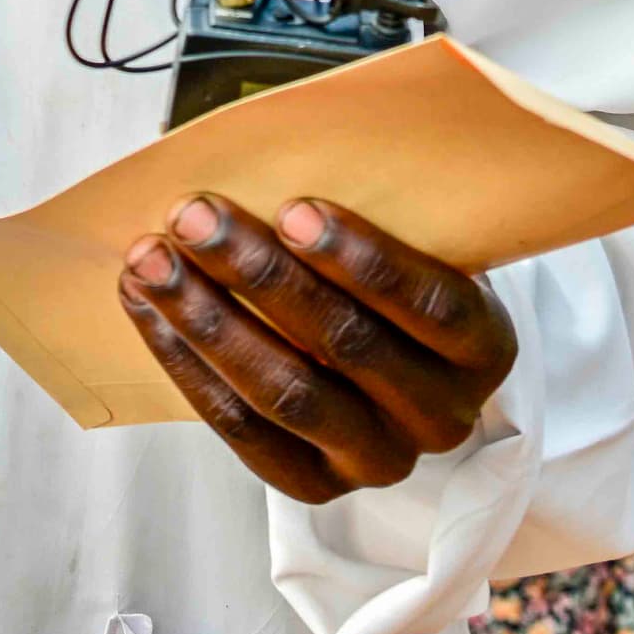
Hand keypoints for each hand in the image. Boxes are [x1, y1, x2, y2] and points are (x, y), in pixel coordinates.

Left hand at [115, 195, 515, 502]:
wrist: (398, 367)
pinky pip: (242, 430)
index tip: (293, 207)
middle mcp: (441, 415)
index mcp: (483, 347)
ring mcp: (379, 460)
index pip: (430, 305)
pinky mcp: (315, 486)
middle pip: (345, 345)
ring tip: (151, 261)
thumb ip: (382, 210)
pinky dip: (188, 365)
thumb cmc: (396, 281)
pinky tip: (150, 310)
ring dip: (208, 319)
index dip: (362, 259)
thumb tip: (277, 147)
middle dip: (259, 275)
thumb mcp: (420, 244)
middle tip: (193, 216)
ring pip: (286, 393)